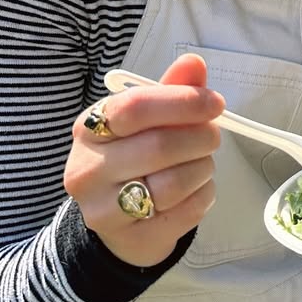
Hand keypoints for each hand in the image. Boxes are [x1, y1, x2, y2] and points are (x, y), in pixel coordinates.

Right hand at [64, 52, 225, 267]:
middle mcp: (87, 169)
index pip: (134, 107)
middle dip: (200, 137)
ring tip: (202, 163)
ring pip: (172, 184)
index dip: (182, 102)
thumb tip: (194, 63)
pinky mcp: (130, 238)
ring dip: (202, 169)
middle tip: (213, 136)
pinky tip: (196, 189)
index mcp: (89, 128)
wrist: (119, 223)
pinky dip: (203, 196)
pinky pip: (185, 212)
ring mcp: (103, 209)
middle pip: (158, 146)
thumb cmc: (135, 158)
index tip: (214, 103)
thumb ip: (171, 91)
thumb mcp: (147, 121)